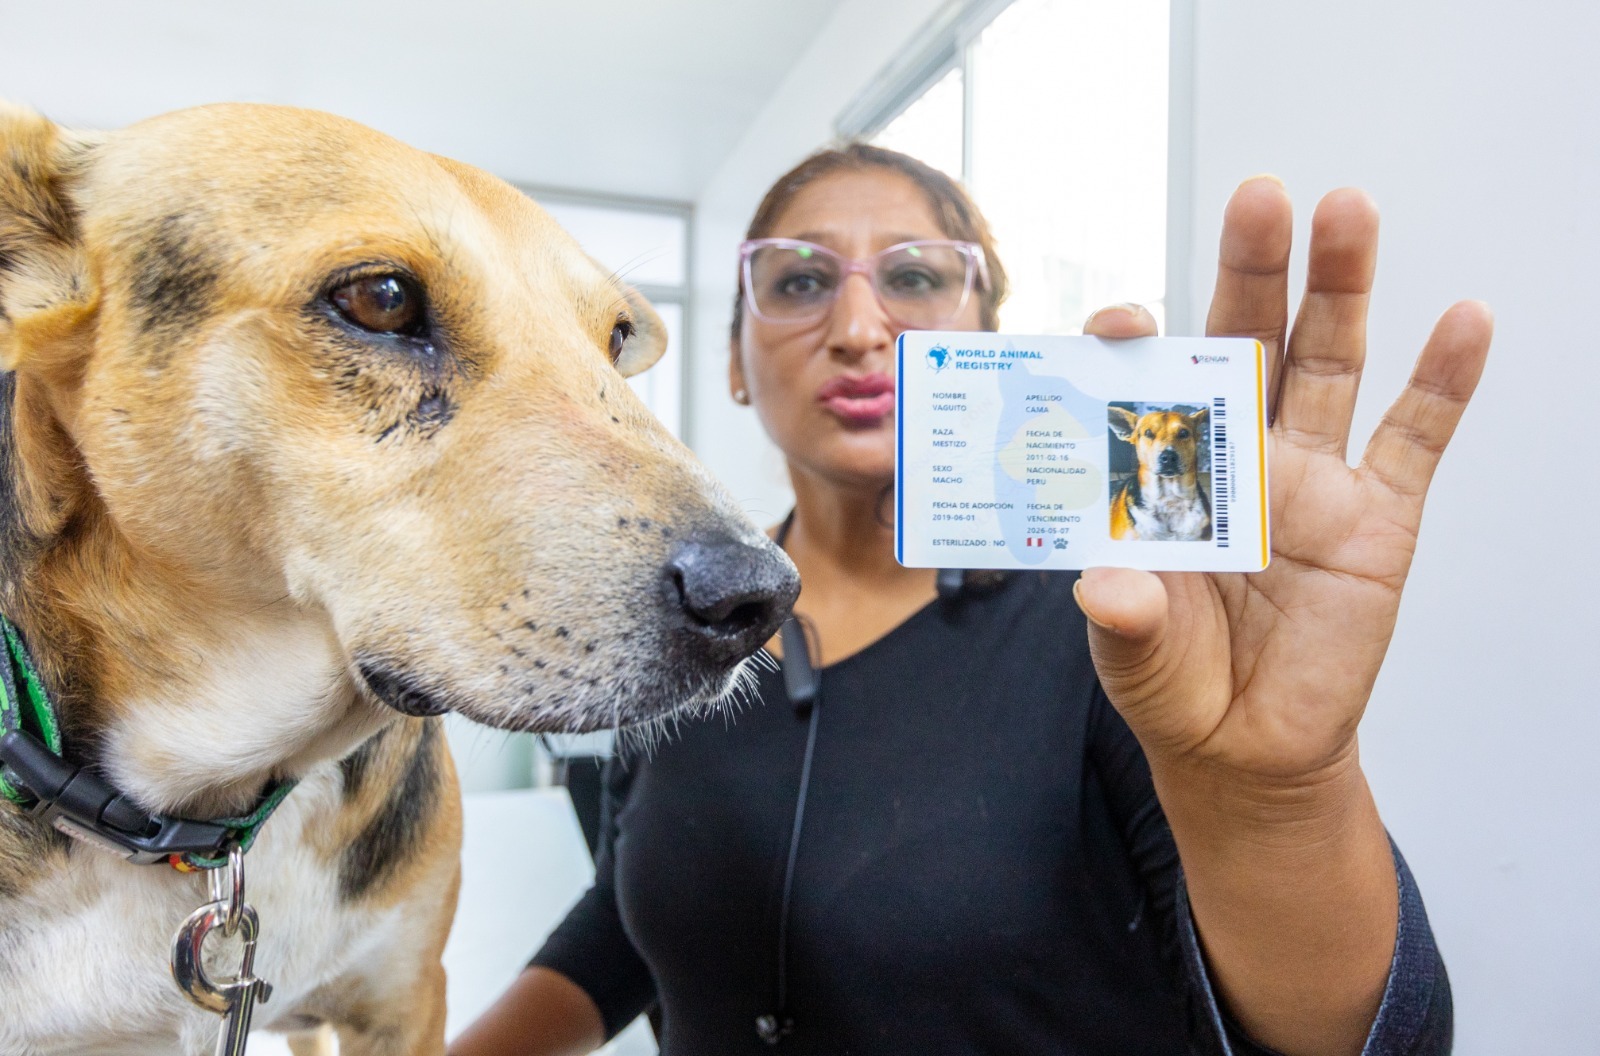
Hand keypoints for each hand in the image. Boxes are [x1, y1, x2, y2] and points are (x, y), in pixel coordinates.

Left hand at [1076, 177, 1491, 789]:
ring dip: (1341, 289)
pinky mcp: (1379, 518)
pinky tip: (1461, 320)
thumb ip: (1121, 619)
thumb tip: (1106, 585)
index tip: (1121, 323)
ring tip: (1348, 211)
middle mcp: (1237, 455)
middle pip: (1246, 340)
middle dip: (1252, 269)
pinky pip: (1415, 439)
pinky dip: (1441, 381)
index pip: (1148, 385)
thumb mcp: (1132, 655)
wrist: (1248, 748)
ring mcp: (1312, 479)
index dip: (1135, 346)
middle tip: (1258, 197)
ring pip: (1329, 362)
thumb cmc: (1174, 682)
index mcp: (1163, 472)